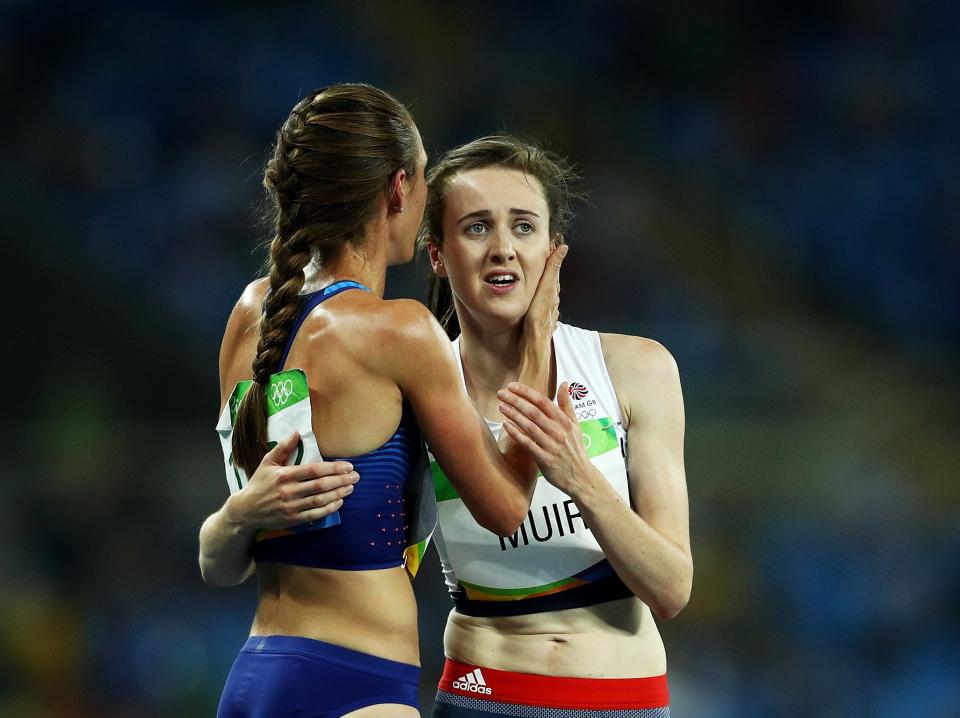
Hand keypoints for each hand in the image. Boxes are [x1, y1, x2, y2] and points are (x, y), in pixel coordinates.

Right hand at [224, 432, 357, 529]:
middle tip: (356, 476)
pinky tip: (339, 502)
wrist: (245, 510)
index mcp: (284, 475)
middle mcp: (288, 491)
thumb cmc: (259, 483)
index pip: (313, 470)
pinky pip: (315, 514)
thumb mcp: (267, 462)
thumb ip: (283, 448)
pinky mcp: (293, 519)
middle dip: (341, 480)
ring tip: (351, 487)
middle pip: (320, 485)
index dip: (333, 468)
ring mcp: (291, 507)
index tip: (348, 466)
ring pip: (320, 500)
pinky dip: (329, 509)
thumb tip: (297, 433)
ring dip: (338, 494)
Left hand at [498, 380, 594, 495]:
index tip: (512, 386)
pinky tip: (506, 425)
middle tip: (501, 394)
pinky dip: (516, 433)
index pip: (543, 401)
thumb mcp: (575, 425)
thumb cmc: (575, 449)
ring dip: (514, 415)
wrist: (581, 477)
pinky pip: (528, 443)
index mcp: (564, 421)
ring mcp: (551, 445)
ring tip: (501, 406)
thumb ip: (567, 404)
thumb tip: (564, 384)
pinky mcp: (545, 458)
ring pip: (529, 426)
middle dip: (516, 401)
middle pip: (534, 412)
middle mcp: (558, 431)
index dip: (526, 392)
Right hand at [522, 244, 567, 344]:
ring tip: (538, 273)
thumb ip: (553, 269)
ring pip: (546, 292)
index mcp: (552, 290)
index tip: (550, 243)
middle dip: (547, 268)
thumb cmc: (538, 317)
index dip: (552, 256)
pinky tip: (535, 298)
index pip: (554, 269)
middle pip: (550, 280)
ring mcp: (546, 309)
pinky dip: (538, 296)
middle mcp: (551, 299)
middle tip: (544, 254)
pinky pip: (541, 303)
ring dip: (543, 282)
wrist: (533, 343)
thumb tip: (563, 248)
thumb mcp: (545, 289)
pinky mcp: (540, 318)